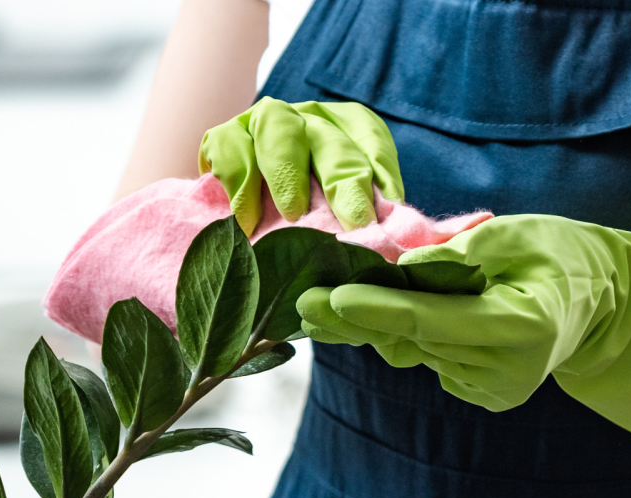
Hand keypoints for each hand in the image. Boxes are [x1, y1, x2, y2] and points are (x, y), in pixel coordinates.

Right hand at [201, 98, 403, 232]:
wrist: (256, 221)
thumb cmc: (319, 220)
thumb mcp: (351, 216)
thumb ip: (375, 221)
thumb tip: (404, 247)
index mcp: (351, 131)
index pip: (372, 142)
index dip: (382, 173)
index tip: (391, 210)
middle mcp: (311, 118)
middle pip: (329, 139)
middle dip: (343, 182)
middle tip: (352, 224)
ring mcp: (265, 122)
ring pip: (276, 127)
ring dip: (286, 172)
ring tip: (293, 215)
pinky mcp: (226, 135)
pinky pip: (227, 142)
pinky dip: (236, 179)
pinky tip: (245, 219)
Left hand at [298, 214, 630, 458]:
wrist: (602, 302)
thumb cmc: (558, 255)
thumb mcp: (515, 234)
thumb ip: (457, 253)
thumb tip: (396, 266)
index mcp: (523, 327)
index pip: (434, 319)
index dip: (378, 307)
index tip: (328, 297)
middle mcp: (509, 369)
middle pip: (414, 340)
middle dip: (356, 319)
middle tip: (299, 302)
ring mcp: (497, 389)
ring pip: (414, 353)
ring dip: (372, 326)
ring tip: (325, 304)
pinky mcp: (486, 395)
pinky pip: (428, 360)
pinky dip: (405, 335)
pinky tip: (387, 315)